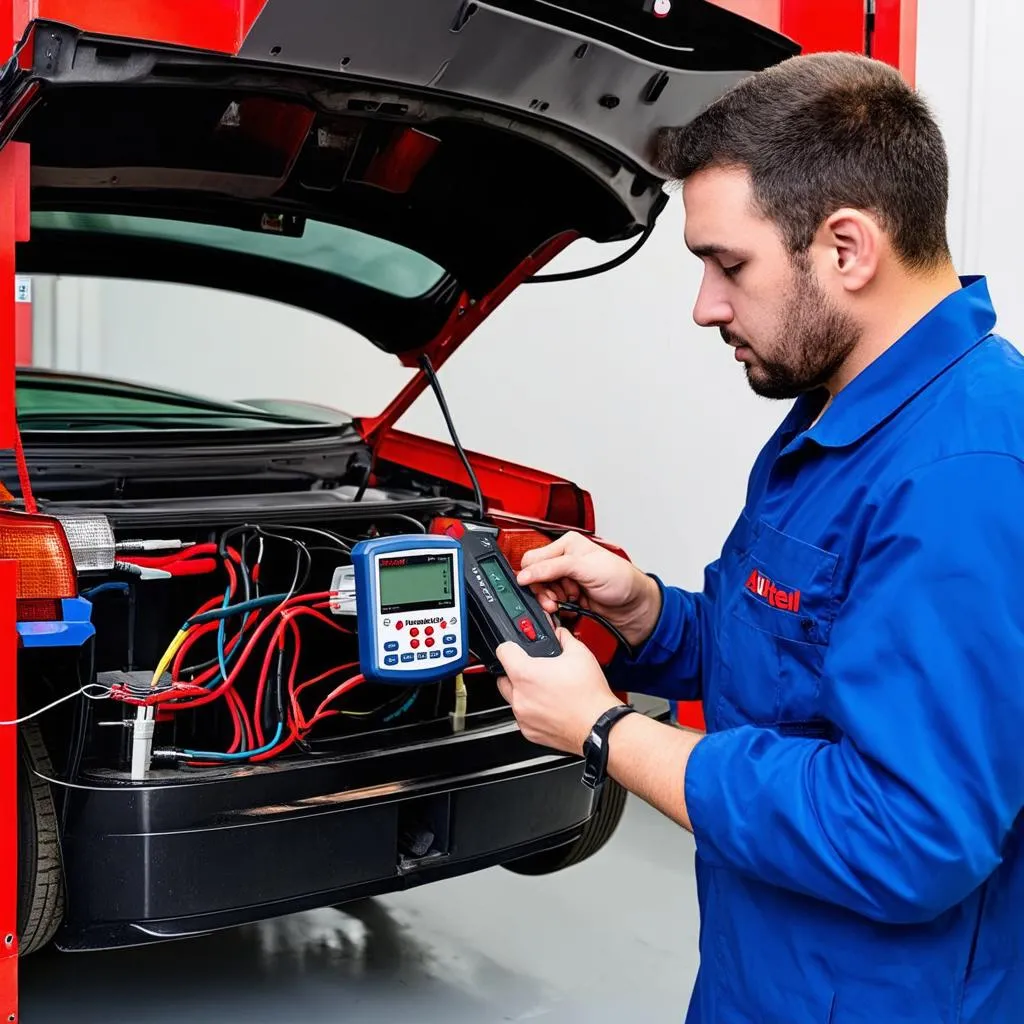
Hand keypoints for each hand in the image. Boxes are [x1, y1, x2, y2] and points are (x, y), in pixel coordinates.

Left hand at [495, 628, 623, 754]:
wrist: (599, 725)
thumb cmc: (589, 695)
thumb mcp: (580, 654)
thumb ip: (564, 638)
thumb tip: (559, 633)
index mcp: (525, 674)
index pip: (502, 650)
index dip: (510, 646)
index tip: (517, 648)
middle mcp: (519, 696)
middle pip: (503, 677)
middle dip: (515, 671)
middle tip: (534, 670)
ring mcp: (523, 716)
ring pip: (512, 699)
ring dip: (523, 692)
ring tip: (546, 689)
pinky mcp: (529, 732)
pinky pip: (523, 717)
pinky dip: (532, 711)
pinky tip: (550, 706)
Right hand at [517, 532, 660, 647]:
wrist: (632, 605)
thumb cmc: (620, 580)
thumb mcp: (585, 568)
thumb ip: (553, 568)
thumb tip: (526, 574)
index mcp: (567, 544)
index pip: (534, 558)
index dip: (533, 575)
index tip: (539, 588)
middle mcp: (564, 559)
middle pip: (535, 576)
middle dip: (543, 590)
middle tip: (554, 600)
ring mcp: (565, 578)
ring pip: (541, 591)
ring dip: (550, 600)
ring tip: (565, 603)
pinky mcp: (567, 594)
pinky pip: (550, 602)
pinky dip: (556, 607)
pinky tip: (568, 607)